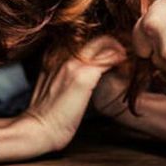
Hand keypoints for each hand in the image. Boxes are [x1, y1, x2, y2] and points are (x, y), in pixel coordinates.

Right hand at [19, 35, 125, 151]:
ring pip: (104, 42)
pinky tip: (125, 67)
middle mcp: (62, 52)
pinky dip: (120, 60)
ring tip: (127, 60)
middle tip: (124, 54)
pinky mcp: (84, 75)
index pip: (82, 38)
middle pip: (95, 36)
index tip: (112, 53)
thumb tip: (85, 74)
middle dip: (113, 43)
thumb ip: (65, 73)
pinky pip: (109, 58)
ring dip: (119, 50)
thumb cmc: (47, 114)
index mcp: (53, 54)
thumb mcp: (52, 85)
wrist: (38, 129)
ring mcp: (73, 63)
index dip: (101, 45)